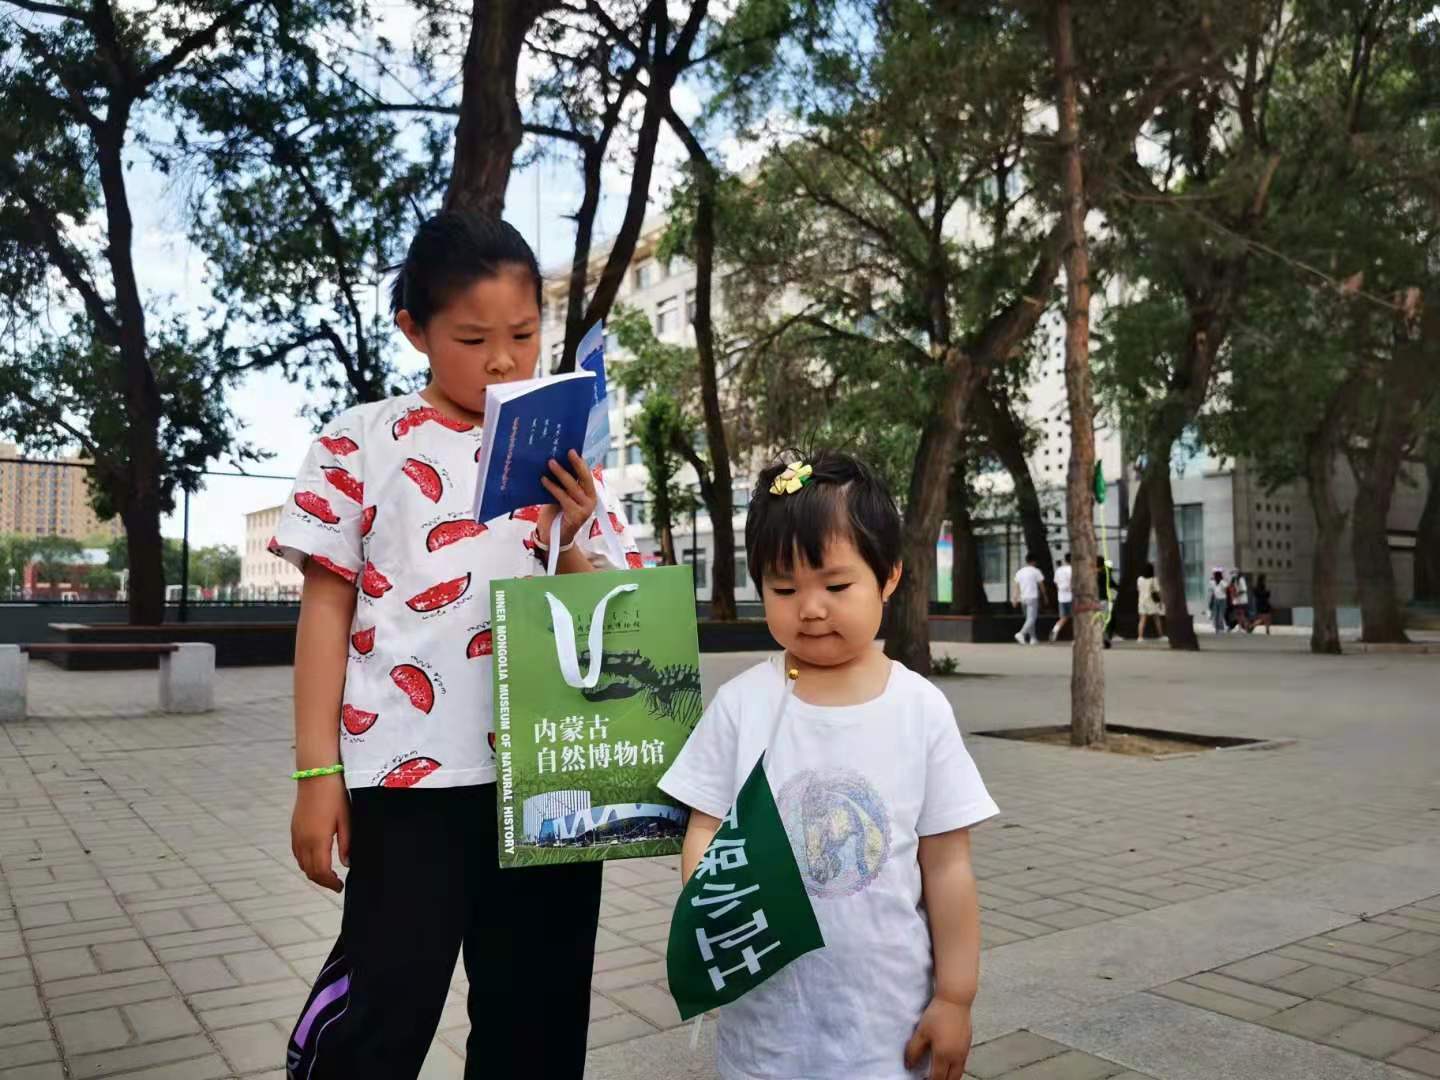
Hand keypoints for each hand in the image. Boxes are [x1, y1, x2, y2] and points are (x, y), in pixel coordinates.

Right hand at [291, 772, 349, 891]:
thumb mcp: (346, 819)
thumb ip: (346, 843)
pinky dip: (305, 862)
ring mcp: (296, 835)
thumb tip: (347, 863)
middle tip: (335, 883)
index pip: (321, 871)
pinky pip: (297, 853)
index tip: (340, 886)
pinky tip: (316, 859)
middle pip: (309, 871)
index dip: (330, 883)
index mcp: (317, 840)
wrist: (316, 775)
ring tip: (327, 873)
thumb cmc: (335, 796)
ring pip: (301, 863)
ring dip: (313, 872)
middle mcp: (303, 841)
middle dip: (322, 880)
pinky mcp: (294, 828)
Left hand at [538, 451, 597, 548]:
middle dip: (577, 464)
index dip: (581, 462)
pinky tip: (544, 480)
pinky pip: (564, 498)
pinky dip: (553, 488)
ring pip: (573, 487)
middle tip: (568, 451)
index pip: (587, 474)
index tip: (573, 449)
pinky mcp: (577, 516)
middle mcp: (591, 500)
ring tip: (550, 462)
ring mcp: (585, 509)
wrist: (552, 538)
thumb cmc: (555, 514)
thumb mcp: (560, 495)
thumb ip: (562, 483)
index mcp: (589, 493)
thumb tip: (555, 462)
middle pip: (585, 478)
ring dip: (561, 473)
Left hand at [904, 997, 972, 1079]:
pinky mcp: (968, 1044)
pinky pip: (962, 1063)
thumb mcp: (921, 1032)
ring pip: (959, 1072)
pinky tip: (948, 1062)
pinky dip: (955, 1068)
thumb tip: (909, 1065)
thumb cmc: (937, 1014)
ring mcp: (964, 1051)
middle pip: (951, 1079)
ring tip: (940, 1074)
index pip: (938, 1078)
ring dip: (950, 1076)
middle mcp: (957, 1057)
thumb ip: (914, 1050)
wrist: (956, 999)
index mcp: (944, 1055)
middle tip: (931, 1079)